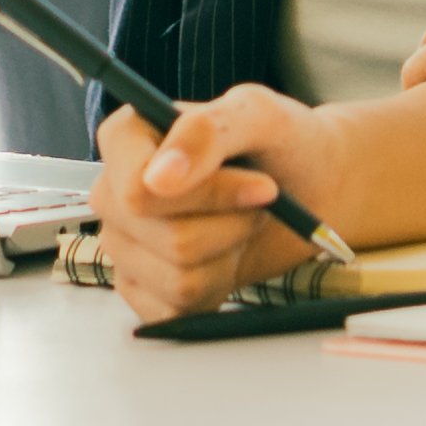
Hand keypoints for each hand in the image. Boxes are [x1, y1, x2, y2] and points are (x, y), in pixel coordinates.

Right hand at [85, 92, 332, 321]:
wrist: (311, 188)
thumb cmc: (282, 142)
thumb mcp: (256, 115)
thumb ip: (205, 133)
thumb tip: (157, 177)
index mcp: (126, 139)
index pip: (136, 189)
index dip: (204, 196)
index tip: (261, 186)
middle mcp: (114, 193)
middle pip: (158, 235)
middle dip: (228, 223)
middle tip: (261, 199)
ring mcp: (124, 245)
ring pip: (175, 277)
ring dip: (229, 253)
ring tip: (244, 224)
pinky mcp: (143, 290)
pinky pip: (176, 310)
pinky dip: (219, 289)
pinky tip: (228, 258)